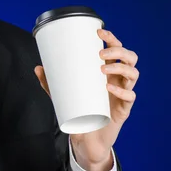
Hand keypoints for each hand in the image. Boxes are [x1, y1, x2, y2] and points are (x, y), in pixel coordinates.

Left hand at [35, 29, 138, 170]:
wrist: (86, 138)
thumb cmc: (79, 113)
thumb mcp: (63, 96)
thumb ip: (51, 83)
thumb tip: (38, 68)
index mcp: (107, 72)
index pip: (116, 50)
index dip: (112, 39)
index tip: (99, 32)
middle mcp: (118, 80)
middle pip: (130, 58)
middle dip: (118, 51)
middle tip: (101, 54)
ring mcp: (123, 94)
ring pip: (133, 74)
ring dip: (120, 67)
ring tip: (102, 69)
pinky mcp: (124, 109)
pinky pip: (130, 96)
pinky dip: (121, 90)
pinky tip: (108, 88)